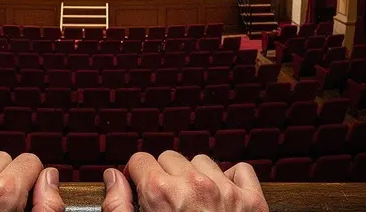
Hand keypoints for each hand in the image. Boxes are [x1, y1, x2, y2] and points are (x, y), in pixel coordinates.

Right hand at [103, 151, 268, 211]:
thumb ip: (118, 206)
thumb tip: (113, 179)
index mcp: (162, 195)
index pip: (141, 160)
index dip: (138, 177)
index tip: (142, 189)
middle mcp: (195, 187)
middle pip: (170, 158)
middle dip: (165, 176)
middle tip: (167, 203)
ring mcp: (226, 192)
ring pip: (202, 162)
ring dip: (196, 177)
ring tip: (193, 203)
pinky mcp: (251, 202)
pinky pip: (240, 170)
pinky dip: (231, 179)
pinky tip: (221, 198)